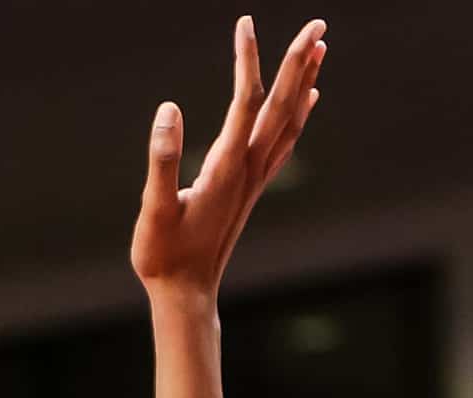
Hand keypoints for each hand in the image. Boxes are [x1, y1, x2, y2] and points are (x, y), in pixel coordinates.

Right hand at [132, 17, 327, 305]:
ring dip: (305, 82)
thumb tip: (168, 110)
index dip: (248, 60)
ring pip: (290, 121)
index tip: (245, 23)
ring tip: (320, 48)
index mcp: (226, 167)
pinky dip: (300, 114)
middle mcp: (249, 168)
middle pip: (282, 105)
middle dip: (299, 62)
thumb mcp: (153, 210)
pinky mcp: (251, 189)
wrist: (186, 295)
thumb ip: (162, 159)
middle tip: (317, 24)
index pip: (245, 101)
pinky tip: (309, 99)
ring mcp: (254, 179)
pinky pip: (285, 142)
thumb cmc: (164, 256)